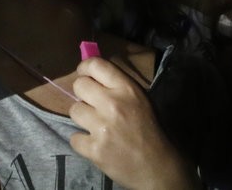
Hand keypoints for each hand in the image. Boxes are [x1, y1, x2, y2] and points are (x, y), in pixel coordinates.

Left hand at [69, 58, 197, 189]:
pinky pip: (74, 138)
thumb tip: (92, 74)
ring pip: (74, 110)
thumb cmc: (150, 129)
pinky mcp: (94, 149)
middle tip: (92, 103)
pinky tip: (95, 143)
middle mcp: (113, 104)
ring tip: (95, 125)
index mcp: (127, 89)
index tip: (84, 74)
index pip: (96, 65)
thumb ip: (118, 85)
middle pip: (79, 85)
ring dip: (83, 118)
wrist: (157, 166)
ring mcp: (102, 127)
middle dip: (83, 94)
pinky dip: (83, 142)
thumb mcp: (141, 99)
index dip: (85, 67)